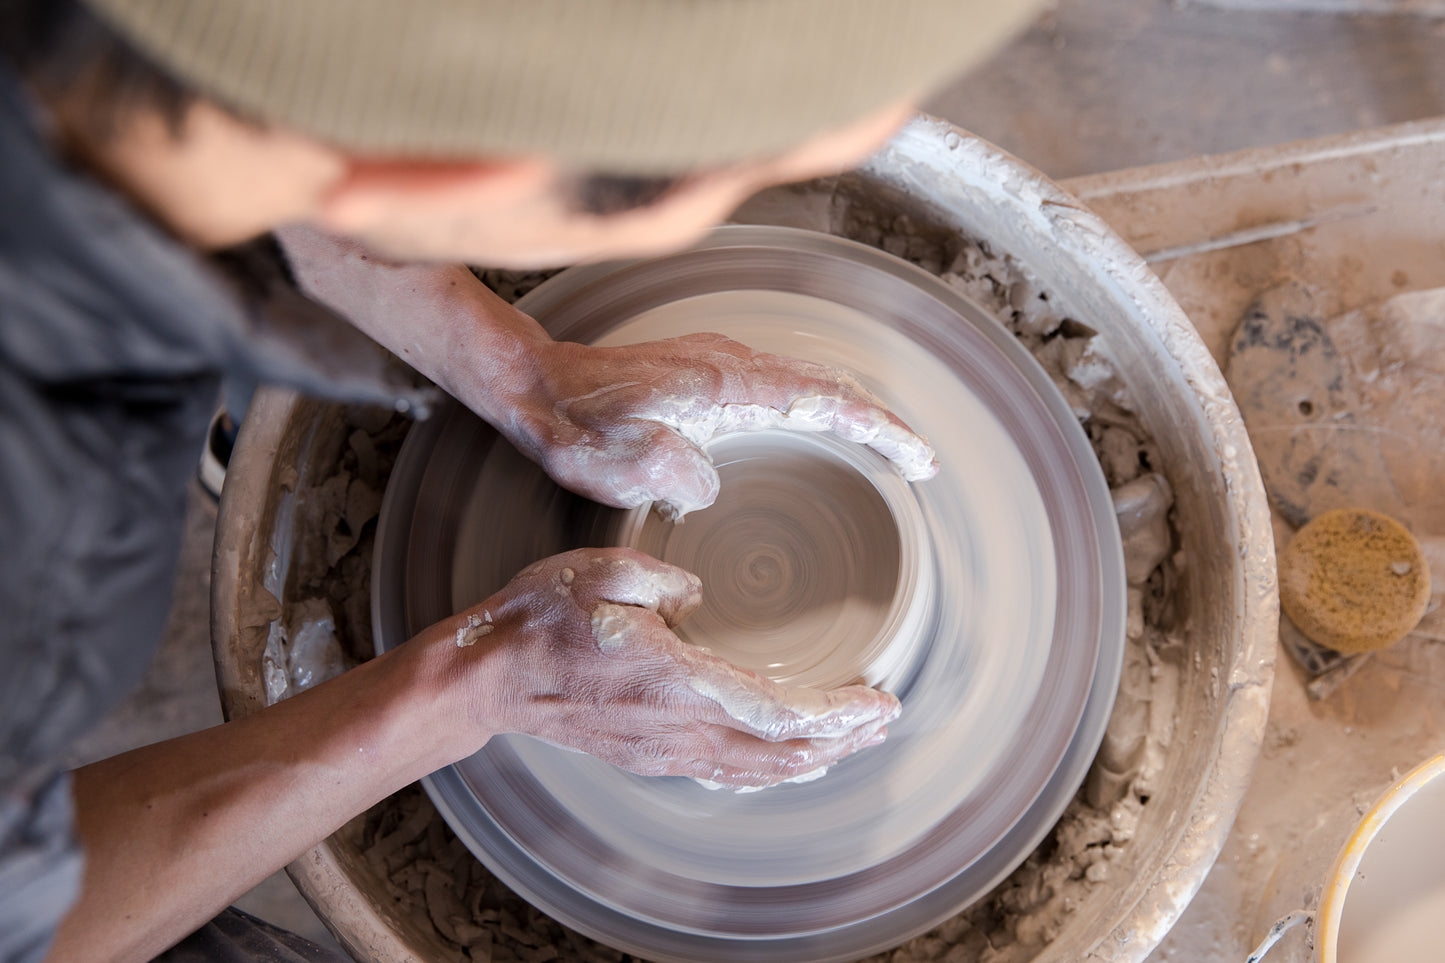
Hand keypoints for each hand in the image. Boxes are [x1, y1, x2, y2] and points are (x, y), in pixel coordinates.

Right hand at [440, 547, 900, 788]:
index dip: (836, 714)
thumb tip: (702, 598)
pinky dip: (770, 770)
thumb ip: (666, 581)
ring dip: (812, 760)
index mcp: (674, 679)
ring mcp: (664, 749)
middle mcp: (677, 726)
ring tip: (852, 742)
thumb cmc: (542, 618)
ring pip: (756, 770)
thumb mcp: (605, 571)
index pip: (779, 711)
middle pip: (780, 752)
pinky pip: (725, 772)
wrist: (489, 676)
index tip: (877, 702)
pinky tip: (789, 763)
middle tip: (884, 721)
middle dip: (841, 740)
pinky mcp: (650, 756)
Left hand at [505, 334, 938, 518]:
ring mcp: (720, 362)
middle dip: (881, 421)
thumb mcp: (613, 464)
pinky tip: (815, 429)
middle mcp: (731, 364)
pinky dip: (815, 405)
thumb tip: (710, 484)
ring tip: (884, 447)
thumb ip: (671, 472)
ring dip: (850, 412)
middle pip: (828, 386)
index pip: (822, 401)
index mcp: (723, 386)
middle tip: (918, 461)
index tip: (918, 457)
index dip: (878, 429)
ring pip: (806, 382)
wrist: (533, 384)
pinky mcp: (705, 371)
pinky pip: (780, 383)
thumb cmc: (570, 427)